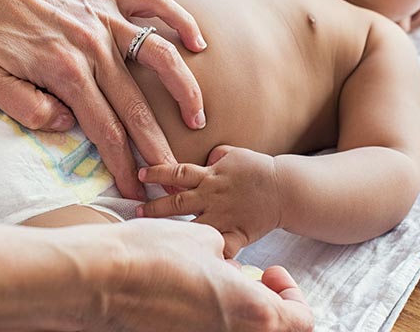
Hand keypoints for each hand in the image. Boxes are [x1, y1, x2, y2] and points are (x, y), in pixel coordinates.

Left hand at [0, 0, 206, 200]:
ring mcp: (104, 15)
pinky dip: (181, 20)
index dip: (123, 165)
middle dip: (157, 146)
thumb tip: (69, 125)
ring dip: (184, 90)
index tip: (136, 191)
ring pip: (160, 56)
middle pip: (136, 105)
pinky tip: (199, 43)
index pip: (105, 130)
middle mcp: (93, 44)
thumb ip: (29, 110)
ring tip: (198, 118)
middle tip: (174, 175)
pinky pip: (154, 3)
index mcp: (65, 71)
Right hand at [92, 219, 312, 330]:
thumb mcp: (203, 240)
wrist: (101, 277)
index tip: (270, 271)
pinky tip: (184, 289)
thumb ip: (225, 253)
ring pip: (235, 330)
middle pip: (270, 329)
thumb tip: (224, 263)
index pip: (299, 320)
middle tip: (246, 277)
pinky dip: (206, 315)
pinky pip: (205, 330)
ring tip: (209, 280)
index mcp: (252, 310)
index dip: (291, 294)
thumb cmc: (153, 253)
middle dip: (263, 303)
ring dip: (232, 309)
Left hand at [137, 145, 282, 256]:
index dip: (157, 172)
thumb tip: (202, 158)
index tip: (139, 175)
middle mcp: (212, 196)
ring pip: (192, 225)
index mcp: (210, 176)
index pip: (177, 172)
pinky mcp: (236, 234)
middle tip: (134, 211)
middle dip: (154, 206)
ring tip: (153, 235)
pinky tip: (191, 265)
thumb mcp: (234, 154)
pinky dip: (208, 257)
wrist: (284, 189)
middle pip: (177, 201)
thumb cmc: (258, 170)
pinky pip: (220, 249)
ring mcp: (223, 217)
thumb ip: (214, 156)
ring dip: (171, 230)